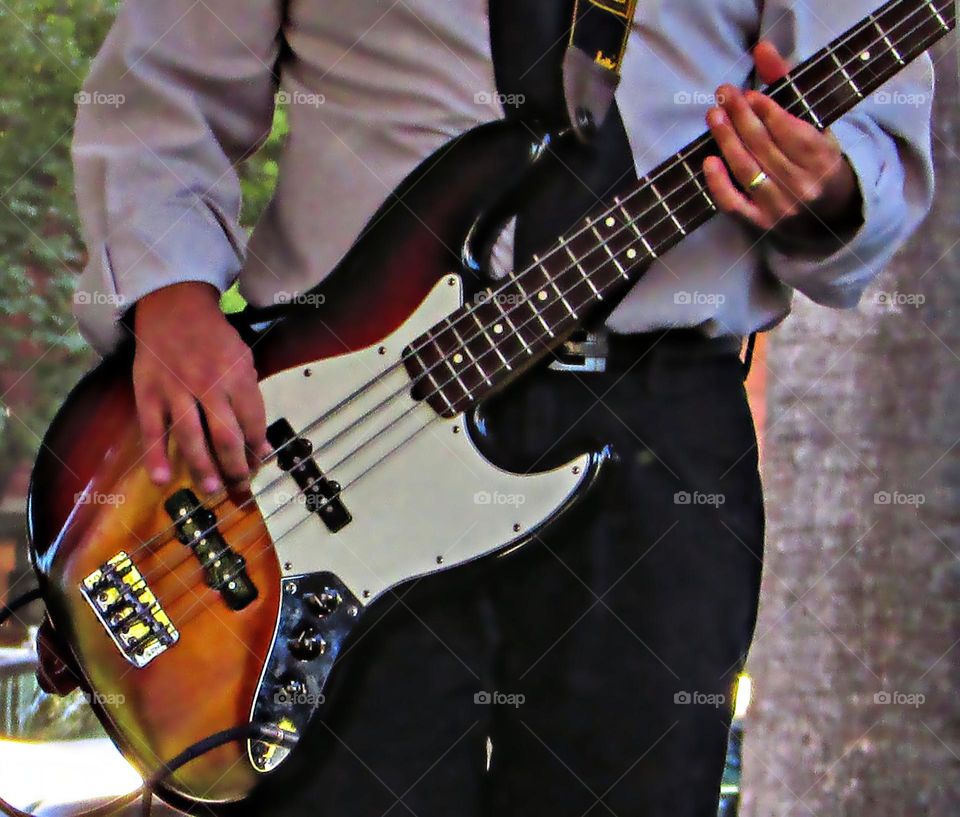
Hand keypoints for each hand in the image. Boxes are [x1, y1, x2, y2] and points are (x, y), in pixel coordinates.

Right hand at [132, 282, 270, 494]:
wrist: (174, 307)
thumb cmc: (215, 338)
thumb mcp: (244, 360)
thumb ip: (251, 399)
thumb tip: (261, 443)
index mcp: (237, 376)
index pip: (252, 423)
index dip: (258, 449)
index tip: (258, 465)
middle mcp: (208, 385)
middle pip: (225, 436)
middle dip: (236, 467)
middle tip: (240, 487)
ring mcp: (175, 390)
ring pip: (190, 437)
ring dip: (202, 468)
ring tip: (212, 489)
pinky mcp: (147, 392)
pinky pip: (151, 429)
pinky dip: (155, 456)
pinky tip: (161, 479)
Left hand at [703, 41, 859, 234]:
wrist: (828, 211)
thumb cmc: (815, 157)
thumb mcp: (812, 120)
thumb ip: (786, 84)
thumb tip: (762, 49)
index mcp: (823, 159)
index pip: (791, 133)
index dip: (767, 113)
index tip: (749, 95)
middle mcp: (803, 186)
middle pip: (764, 148)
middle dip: (741, 118)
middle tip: (724, 95)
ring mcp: (781, 208)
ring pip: (748, 171)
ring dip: (726, 141)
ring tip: (714, 115)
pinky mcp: (760, 224)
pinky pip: (734, 204)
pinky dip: (719, 184)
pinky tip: (709, 161)